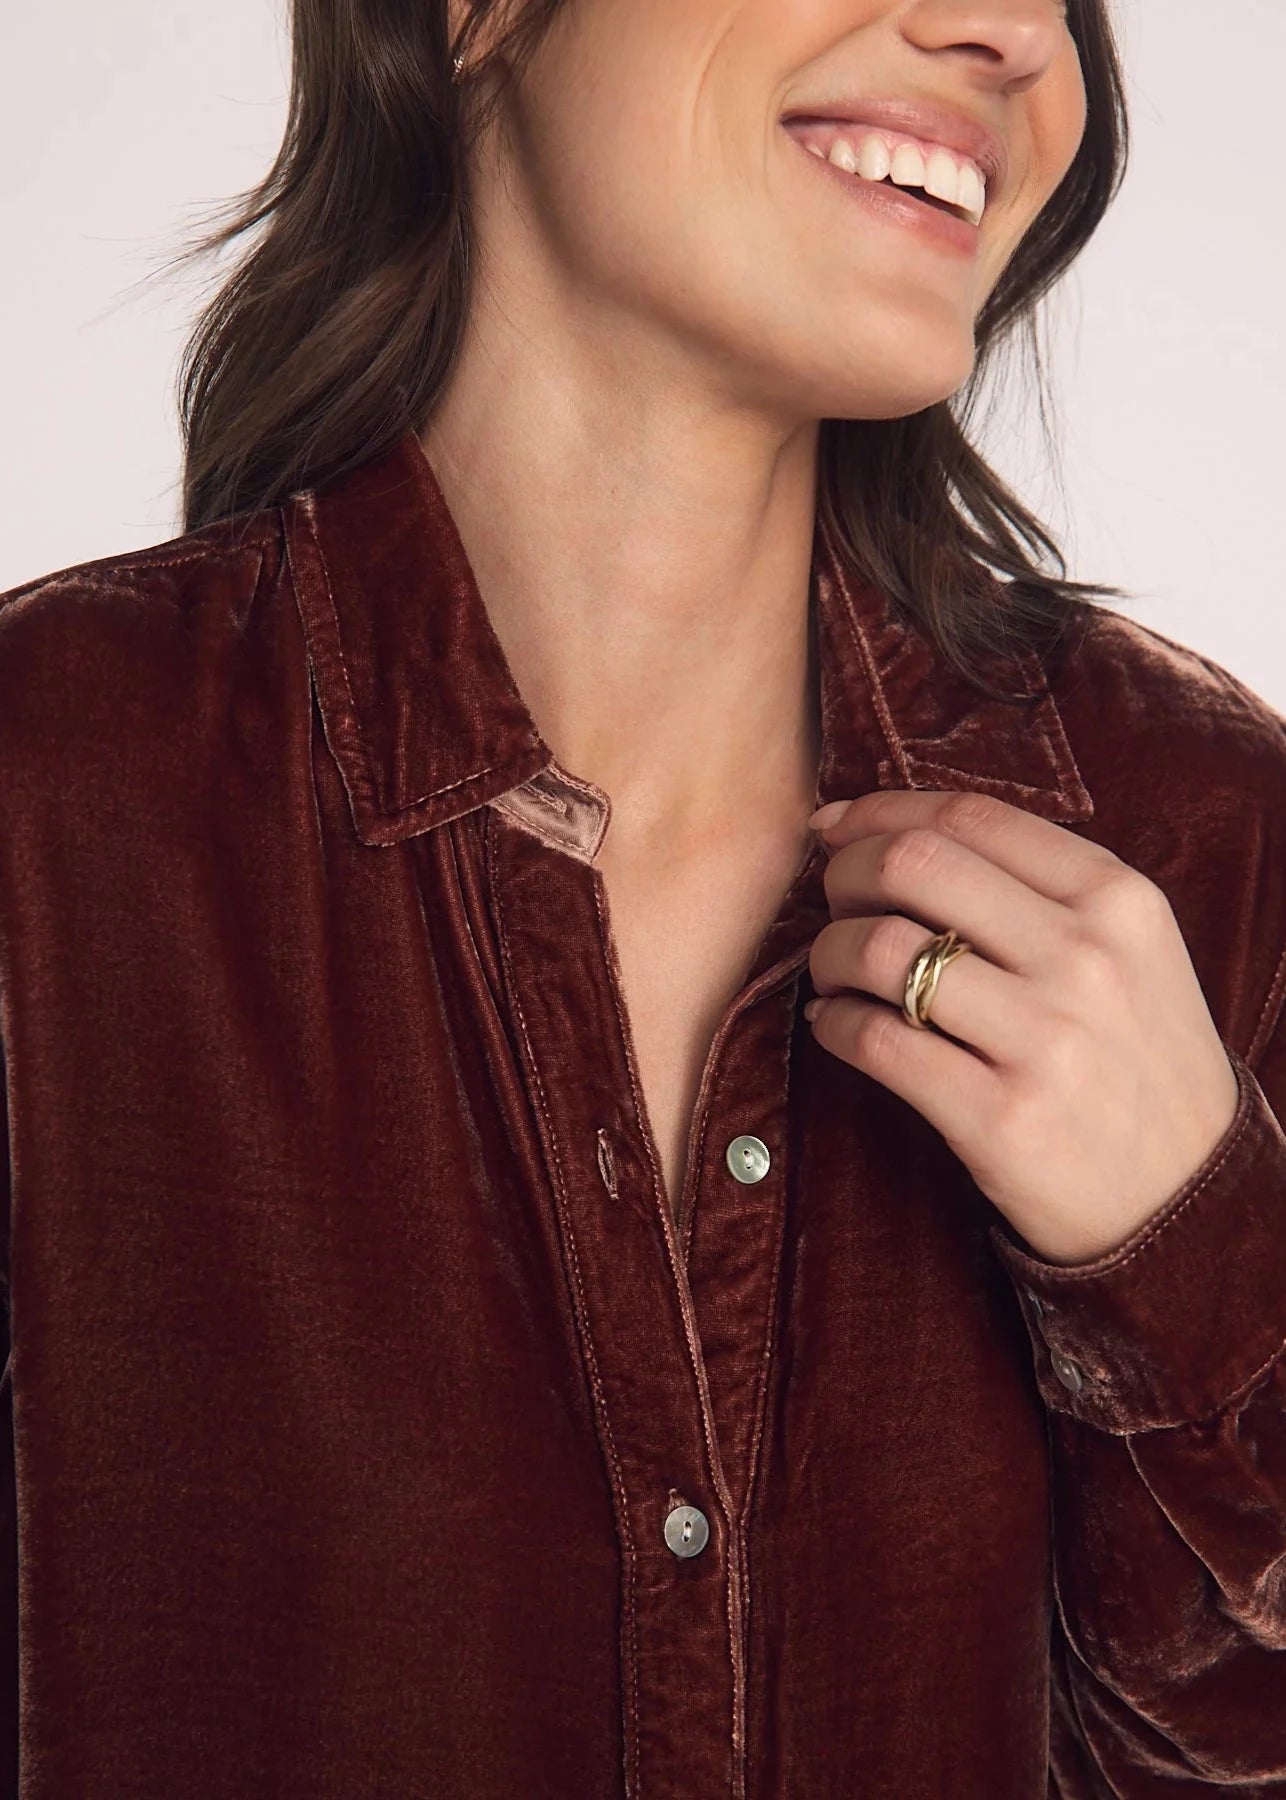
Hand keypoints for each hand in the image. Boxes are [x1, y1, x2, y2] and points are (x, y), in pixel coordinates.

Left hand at [803, 790, 1240, 1265]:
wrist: (1185, 1198)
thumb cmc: (1132, 1058)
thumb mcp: (1128, 950)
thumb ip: (1033, 887)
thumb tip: (885, 827)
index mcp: (1118, 900)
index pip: (969, 818)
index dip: (881, 811)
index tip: (836, 828)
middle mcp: (1086, 959)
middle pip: (914, 865)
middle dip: (845, 874)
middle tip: (833, 903)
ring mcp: (1044, 1040)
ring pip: (881, 950)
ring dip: (830, 953)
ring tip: (834, 973)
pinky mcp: (999, 1118)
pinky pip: (873, 1041)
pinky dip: (832, 1024)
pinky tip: (837, 1025)